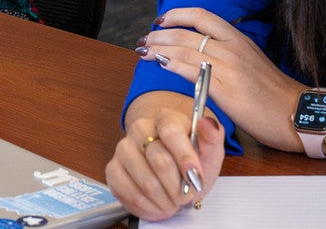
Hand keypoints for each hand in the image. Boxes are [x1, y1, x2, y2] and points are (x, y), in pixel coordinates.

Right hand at [107, 91, 225, 220]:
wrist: (172, 171)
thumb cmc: (191, 162)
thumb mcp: (209, 153)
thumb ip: (213, 138)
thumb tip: (207, 122)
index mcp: (166, 119)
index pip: (170, 131)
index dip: (184, 157)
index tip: (195, 177)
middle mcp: (140, 128)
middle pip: (159, 160)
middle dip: (178, 187)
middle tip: (186, 196)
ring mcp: (123, 148)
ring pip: (145, 181)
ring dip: (164, 200)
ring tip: (173, 201)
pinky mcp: (112, 169)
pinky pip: (128, 192)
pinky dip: (148, 206)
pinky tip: (157, 204)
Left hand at [136, 7, 302, 151]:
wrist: (300, 115)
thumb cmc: (274, 94)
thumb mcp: (250, 63)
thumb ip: (226, 54)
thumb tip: (198, 53)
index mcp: (239, 39)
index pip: (202, 16)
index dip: (177, 15)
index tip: (160, 20)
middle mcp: (232, 49)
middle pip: (187, 33)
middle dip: (159, 35)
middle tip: (144, 40)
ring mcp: (229, 68)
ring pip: (185, 50)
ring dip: (159, 50)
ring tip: (144, 52)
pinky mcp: (227, 90)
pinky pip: (193, 72)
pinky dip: (173, 65)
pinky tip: (161, 64)